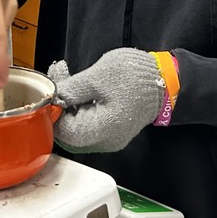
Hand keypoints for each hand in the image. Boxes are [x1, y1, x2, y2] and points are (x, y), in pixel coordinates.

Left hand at [47, 49, 163, 152]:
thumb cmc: (137, 77)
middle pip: (69, 134)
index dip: (54, 113)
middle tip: (58, 79)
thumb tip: (52, 97)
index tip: (52, 92)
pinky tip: (77, 89)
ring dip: (67, 105)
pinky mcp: (111, 130)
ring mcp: (109, 138)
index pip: (65, 133)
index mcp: (104, 129)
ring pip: (76, 129)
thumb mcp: (99, 76)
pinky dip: (78, 108)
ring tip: (67, 79)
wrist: (164, 80)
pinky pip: (87, 125)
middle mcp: (106, 141)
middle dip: (59, 106)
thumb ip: (72, 89)